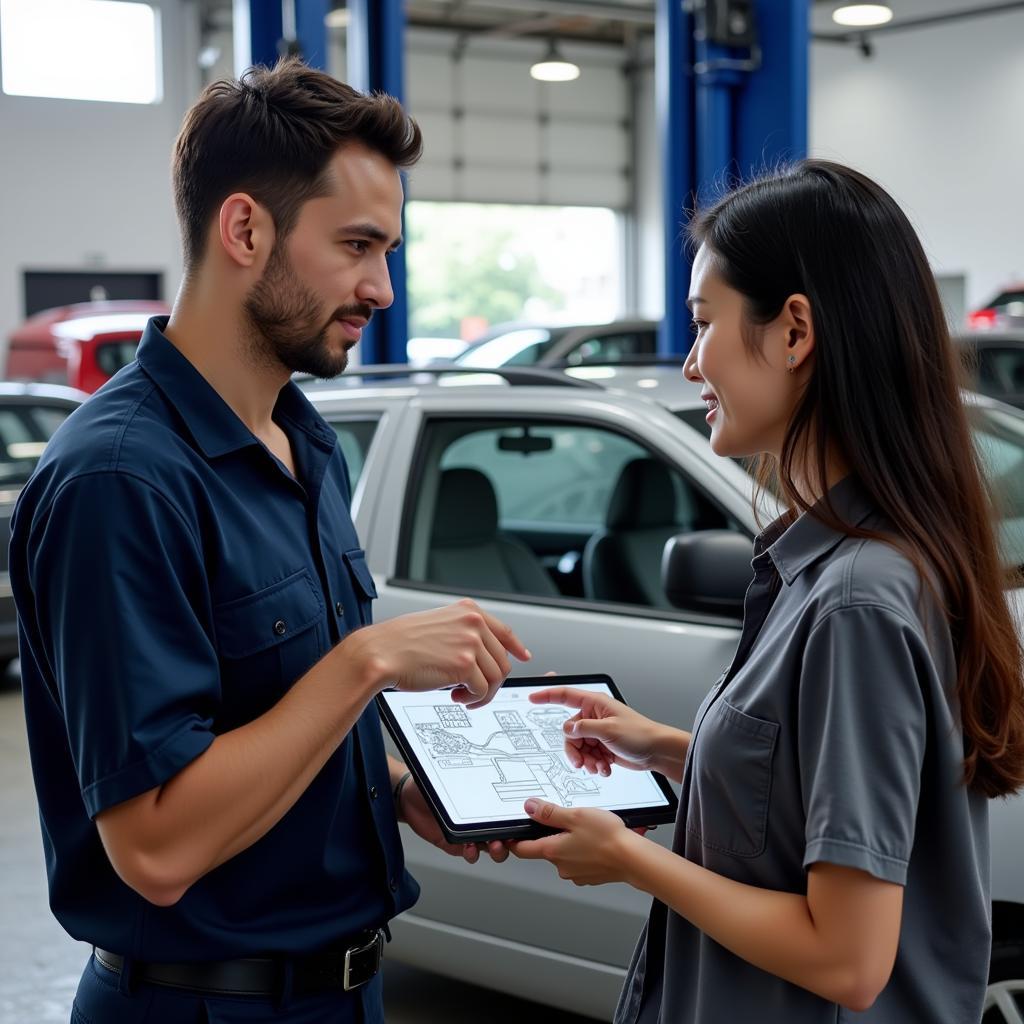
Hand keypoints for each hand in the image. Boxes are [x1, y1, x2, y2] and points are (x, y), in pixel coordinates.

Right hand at [347, 599, 529, 707]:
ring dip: (482, 693)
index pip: (503, 630)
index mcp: (467, 610)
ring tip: (462, 696)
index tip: (523, 657)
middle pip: (501, 660)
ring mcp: (471, 642)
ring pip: (496, 677)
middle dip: (490, 680)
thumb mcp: (437, 625)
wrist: (379, 652)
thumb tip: (481, 655)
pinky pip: (483, 690)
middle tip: (472, 692)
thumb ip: (462, 633)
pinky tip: (456, 697)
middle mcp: (473, 623)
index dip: (515, 647)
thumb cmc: (399, 643)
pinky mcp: (465, 665)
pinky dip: (473, 699)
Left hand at [398, 775, 508, 863]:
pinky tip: (469, 848)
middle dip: (512, 838)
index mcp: (483, 802)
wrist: (406, 796)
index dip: (517, 818)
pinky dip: (472, 853)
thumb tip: (474, 771)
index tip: (522, 820)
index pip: (506, 813)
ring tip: (493, 846)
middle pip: (506, 833)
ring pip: (491, 847)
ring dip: (495, 849)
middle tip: (510, 837)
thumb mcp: (447, 777)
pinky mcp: (454, 844)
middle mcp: (479, 819)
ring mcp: (468, 833)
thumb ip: (461, 777)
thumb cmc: (430, 783)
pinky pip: (468, 853)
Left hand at [509, 799, 642, 885]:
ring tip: (590, 830)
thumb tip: (530, 808)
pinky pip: (580, 861)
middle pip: (546, 848)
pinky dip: (585, 851)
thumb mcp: (575, 815)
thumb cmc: (607, 838)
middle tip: (570, 821)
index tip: (511, 835)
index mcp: (553, 851)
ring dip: (572, 842)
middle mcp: (561, 867)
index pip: (522, 849)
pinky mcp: (590, 876)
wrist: (634, 859)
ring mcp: (576, 874)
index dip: (515, 840)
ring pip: (565, 854)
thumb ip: (550, 813)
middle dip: (554, 834)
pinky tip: (598, 841)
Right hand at [529, 686, 664, 775]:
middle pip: (570, 733)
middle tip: (582, 762)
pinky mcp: (602, 746)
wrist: (656, 752)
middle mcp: (594, 717)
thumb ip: (584, 728)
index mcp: (595, 704)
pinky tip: (605, 768)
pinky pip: (588, 756)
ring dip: (587, 760)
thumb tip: (568, 729)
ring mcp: (598, 732)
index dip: (547, 695)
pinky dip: (594, 764)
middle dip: (575, 750)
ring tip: (599, 766)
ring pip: (578, 748)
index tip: (531, 698)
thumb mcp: (609, 730)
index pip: (565, 695)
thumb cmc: (640, 734)